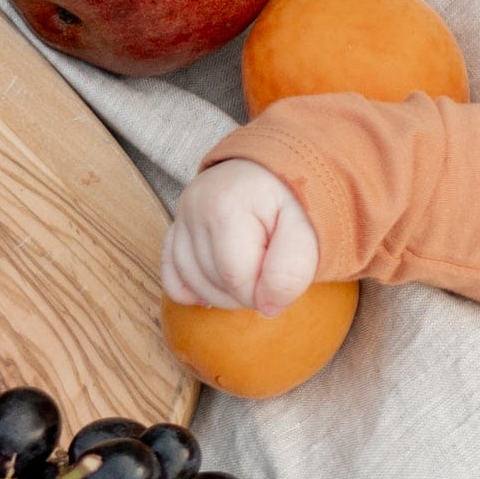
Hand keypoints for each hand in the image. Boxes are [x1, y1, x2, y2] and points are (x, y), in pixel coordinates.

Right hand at [160, 157, 320, 313]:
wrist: (275, 171)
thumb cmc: (294, 201)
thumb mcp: (306, 231)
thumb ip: (291, 271)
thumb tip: (266, 307)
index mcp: (225, 206)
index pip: (238, 280)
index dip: (264, 294)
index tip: (282, 276)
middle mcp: (193, 207)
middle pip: (213, 283)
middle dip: (246, 293)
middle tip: (270, 271)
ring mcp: (180, 218)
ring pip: (192, 284)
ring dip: (225, 294)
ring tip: (252, 275)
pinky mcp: (175, 230)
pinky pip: (173, 278)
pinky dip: (194, 291)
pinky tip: (219, 287)